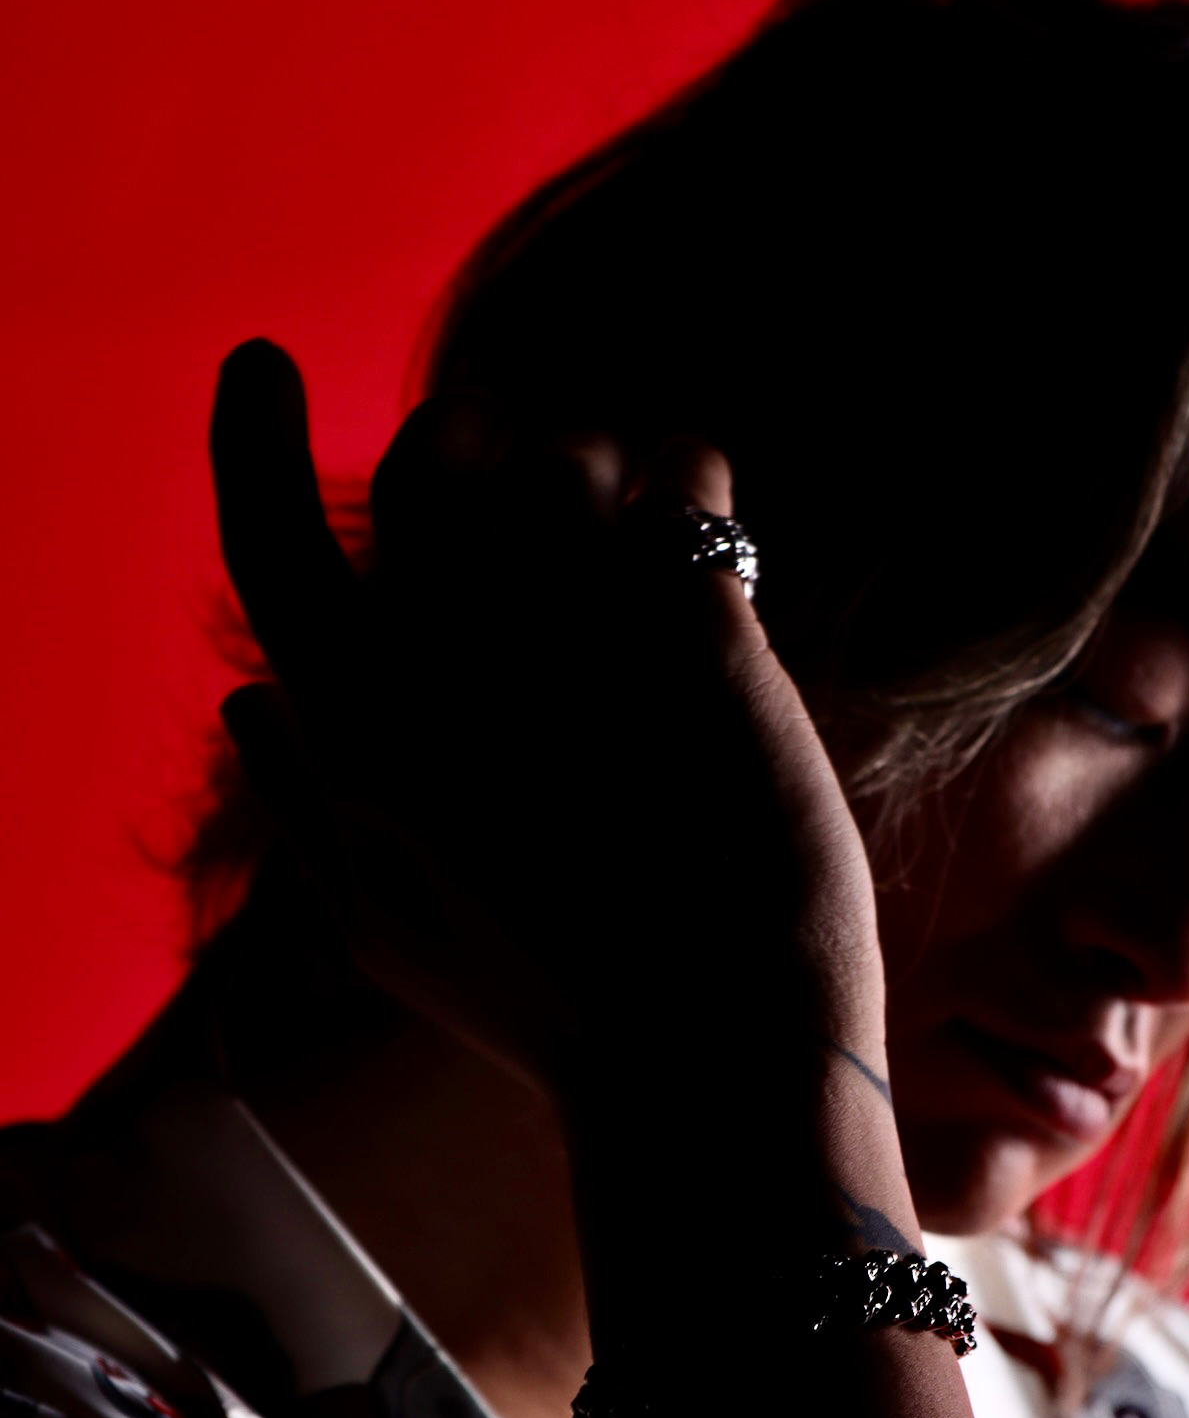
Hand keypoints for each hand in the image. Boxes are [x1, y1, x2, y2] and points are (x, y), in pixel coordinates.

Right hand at [209, 340, 889, 1116]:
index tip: (260, 360)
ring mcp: (569, 640)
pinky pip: (687, 476)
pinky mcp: (696, 634)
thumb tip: (246, 702)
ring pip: (569, 451)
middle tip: (545, 496)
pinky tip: (709, 544)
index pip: (265, 539)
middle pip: (433, 456)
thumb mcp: (384, 933)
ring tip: (646, 554)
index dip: (247, 436)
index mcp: (355, 737)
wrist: (713, 1058)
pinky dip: (697, 485)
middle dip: (486, 446)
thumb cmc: (550, 1011)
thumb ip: (303, 810)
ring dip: (610, 481)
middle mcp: (446, 664)